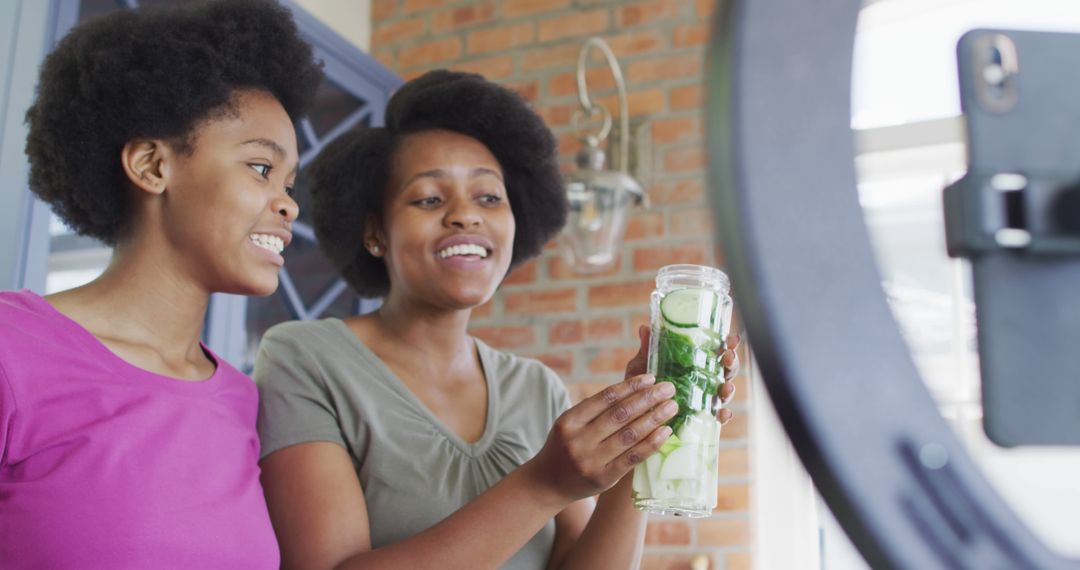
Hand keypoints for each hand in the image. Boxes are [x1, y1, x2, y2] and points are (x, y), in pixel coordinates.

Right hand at [527, 373, 678, 503]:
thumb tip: (635, 390)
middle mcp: (578, 440)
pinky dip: (651, 443)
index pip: (605, 398)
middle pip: (620, 414)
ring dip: (654, 418)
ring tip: (671, 406)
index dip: (630, 386)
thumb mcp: (570, 424)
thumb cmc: (564, 447)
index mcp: (569, 421)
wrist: (547, 484)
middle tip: (669, 388)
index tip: (651, 378)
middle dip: (648, 398)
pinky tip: (665, 431)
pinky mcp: (603, 478)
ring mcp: (591, 461)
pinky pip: (633, 457)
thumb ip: (595, 410)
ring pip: (630, 435)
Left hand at [625, 325, 741, 424]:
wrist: (632, 414)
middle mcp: (703, 381)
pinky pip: (716, 418)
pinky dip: (723, 416)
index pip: (716, 352)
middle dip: (732, 363)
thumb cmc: (642, 387)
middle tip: (729, 356)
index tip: (732, 338)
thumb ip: (647, 350)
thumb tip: (644, 329)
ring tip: (727, 386)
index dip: (728, 344)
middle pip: (725, 370)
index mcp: (694, 364)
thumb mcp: (642, 366)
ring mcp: (704, 400)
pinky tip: (724, 412)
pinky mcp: (701, 419)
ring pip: (724, 393)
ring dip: (729, 388)